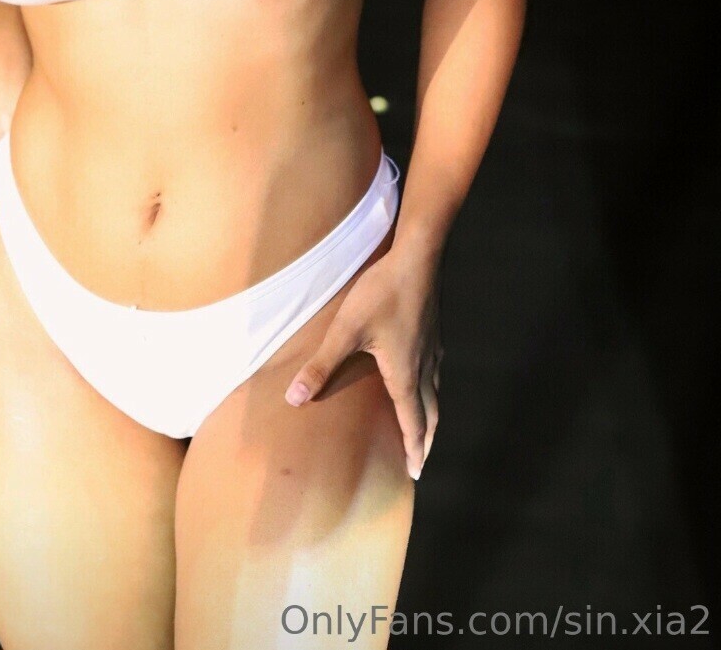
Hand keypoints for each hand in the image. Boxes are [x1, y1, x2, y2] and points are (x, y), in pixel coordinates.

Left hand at [283, 241, 443, 480]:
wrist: (417, 258)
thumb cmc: (382, 294)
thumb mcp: (346, 330)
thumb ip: (321, 365)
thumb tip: (295, 398)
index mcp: (405, 375)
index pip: (413, 423)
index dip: (414, 449)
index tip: (416, 473)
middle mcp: (424, 367)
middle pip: (430, 413)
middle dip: (426, 439)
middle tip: (421, 460)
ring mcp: (432, 348)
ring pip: (435, 392)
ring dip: (429, 415)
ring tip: (423, 426)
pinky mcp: (432, 331)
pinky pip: (434, 372)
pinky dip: (430, 389)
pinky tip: (422, 377)